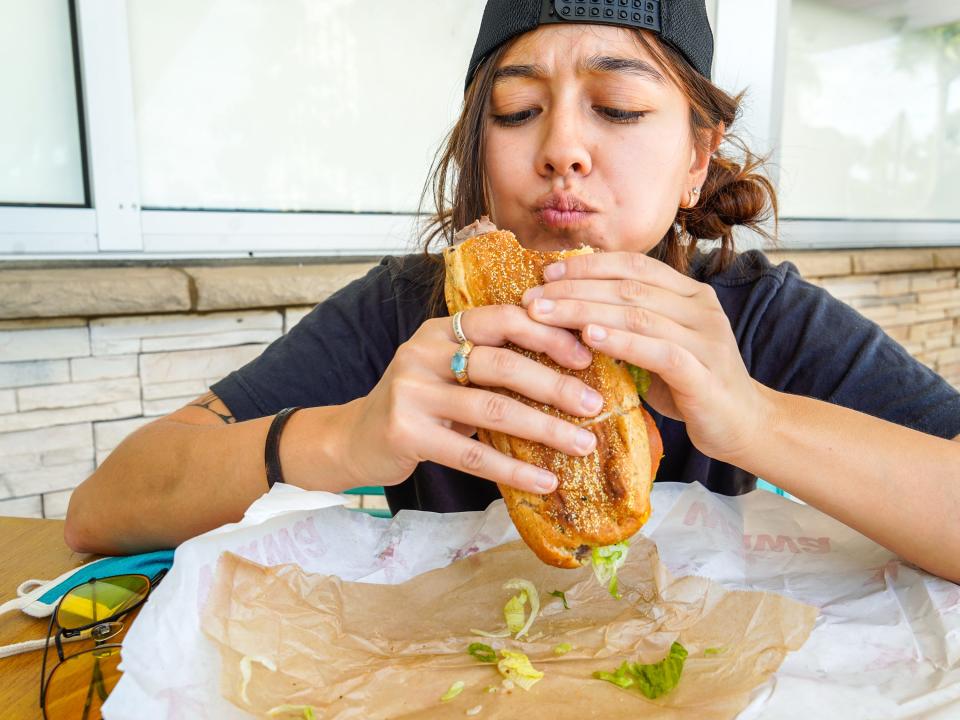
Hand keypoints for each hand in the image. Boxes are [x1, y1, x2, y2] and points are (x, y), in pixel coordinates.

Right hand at [339, 305, 606, 493]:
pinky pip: (471, 453)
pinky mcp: (406, 433)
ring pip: (492, 407)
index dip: (548, 333)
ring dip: (545, 428)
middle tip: (595, 404)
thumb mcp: (449, 372)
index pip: (502, 318)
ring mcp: (412, 392)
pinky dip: (513, 469)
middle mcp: (424, 352)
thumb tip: (569, 374)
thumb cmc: (419, 404)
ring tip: (583, 444)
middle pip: (502, 363)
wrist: (354, 439)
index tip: (587, 354)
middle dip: (555, 385)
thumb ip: (491, 364)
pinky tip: (544, 481)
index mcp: (440, 330)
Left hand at [520, 251, 770, 462]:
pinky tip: (588, 337)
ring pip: (637, 314)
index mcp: (689, 294)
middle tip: (533, 298)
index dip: (588, 266)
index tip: (547, 274)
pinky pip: (658, 350)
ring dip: (585, 312)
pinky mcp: (704, 372)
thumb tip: (567, 309)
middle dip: (575, 289)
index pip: (633, 266)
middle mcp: (700, 307)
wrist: (742, 426)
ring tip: (546, 315)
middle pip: (629, 287)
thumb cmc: (690, 385)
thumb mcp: (655, 347)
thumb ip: (626, 325)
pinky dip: (620, 341)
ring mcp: (706, 338)